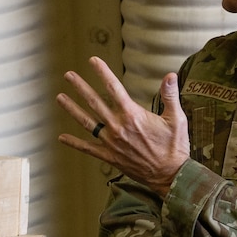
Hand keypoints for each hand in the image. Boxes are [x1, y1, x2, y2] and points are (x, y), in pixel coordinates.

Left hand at [56, 57, 190, 193]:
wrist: (170, 175)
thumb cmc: (174, 146)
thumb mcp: (177, 119)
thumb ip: (170, 96)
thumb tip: (170, 75)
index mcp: (132, 115)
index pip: (113, 88)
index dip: (102, 72)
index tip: (93, 60)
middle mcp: (117, 127)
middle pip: (94, 102)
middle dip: (80, 87)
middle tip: (68, 75)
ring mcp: (111, 142)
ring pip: (87, 122)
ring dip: (72, 109)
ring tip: (59, 97)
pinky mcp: (109, 156)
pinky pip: (88, 148)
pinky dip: (74, 143)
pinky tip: (61, 137)